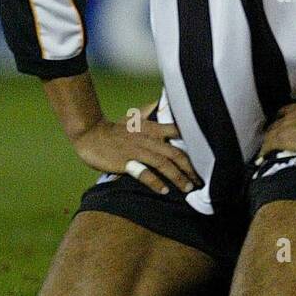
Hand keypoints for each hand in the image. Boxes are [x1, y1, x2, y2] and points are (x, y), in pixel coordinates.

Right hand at [72, 103, 201, 195]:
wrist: (91, 134)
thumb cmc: (115, 130)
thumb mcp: (135, 119)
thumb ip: (151, 115)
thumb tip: (161, 104)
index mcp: (153, 128)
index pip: (179, 132)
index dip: (193, 145)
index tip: (204, 157)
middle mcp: (149, 139)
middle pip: (175, 152)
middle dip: (190, 168)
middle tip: (199, 181)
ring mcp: (138, 151)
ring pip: (164, 164)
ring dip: (178, 177)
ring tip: (187, 188)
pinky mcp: (127, 162)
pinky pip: (144, 173)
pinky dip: (156, 182)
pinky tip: (164, 191)